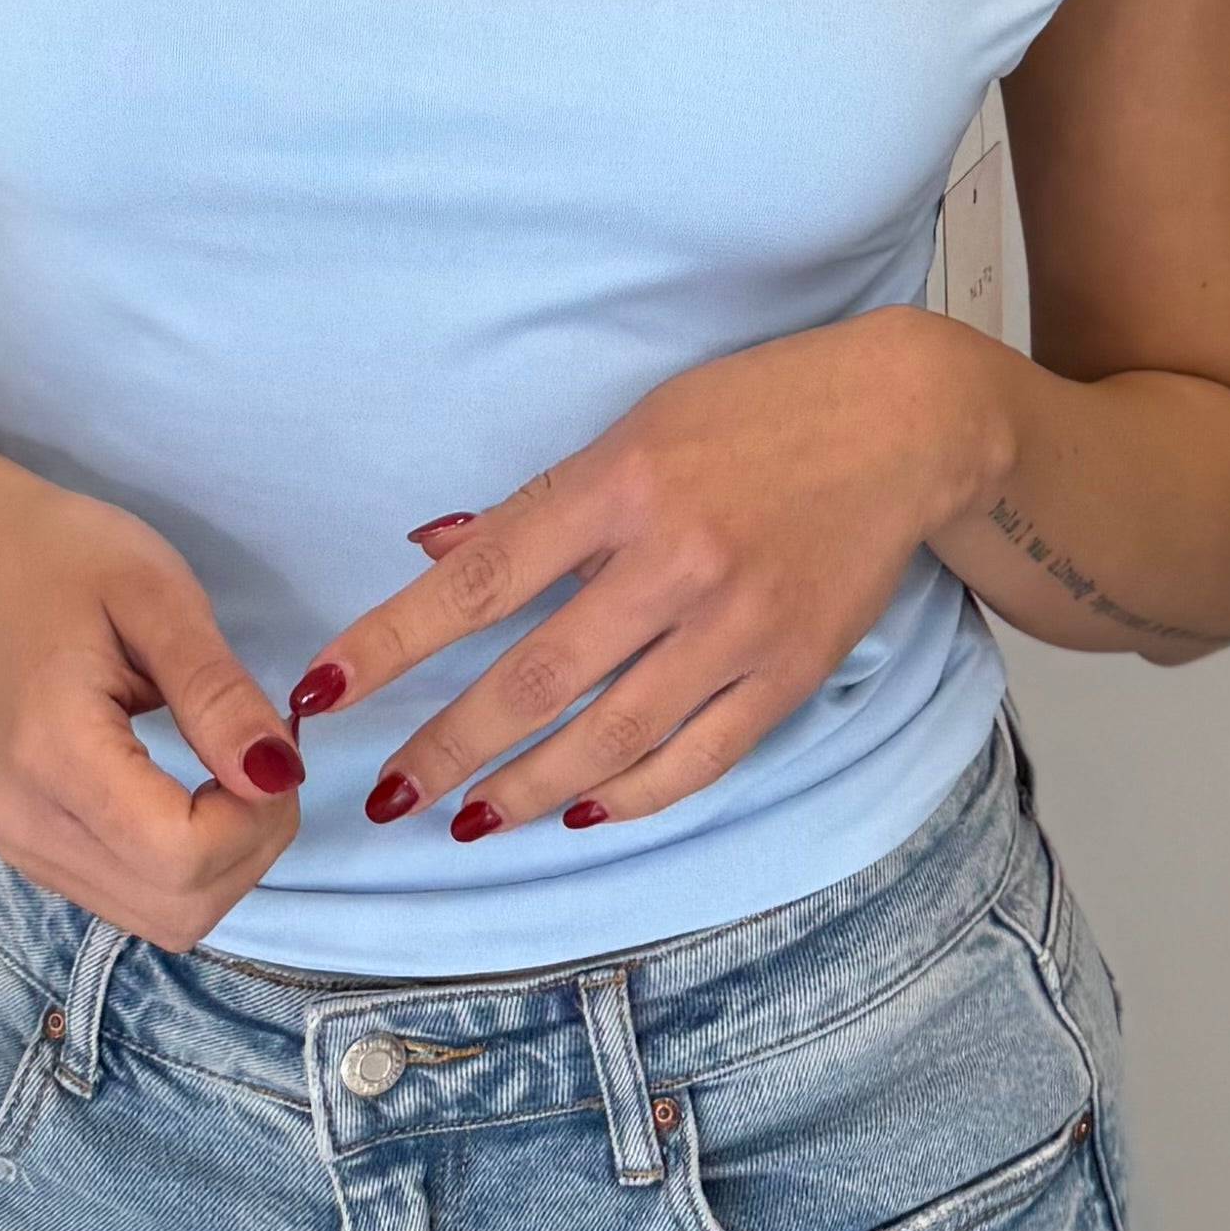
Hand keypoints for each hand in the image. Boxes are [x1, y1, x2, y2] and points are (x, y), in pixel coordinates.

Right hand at [0, 455, 310, 948]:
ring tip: (233, 773)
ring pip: (165, 919)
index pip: (179, 854)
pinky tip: (196, 796)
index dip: (256, 818)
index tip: (278, 749)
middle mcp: (28, 823)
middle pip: (178, 906)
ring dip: (228, 864)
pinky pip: (138, 900)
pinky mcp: (35, 854)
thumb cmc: (66, 561)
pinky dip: (190, 867)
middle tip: (268, 761)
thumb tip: (278, 776)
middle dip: (253, 847)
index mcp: (53, 751)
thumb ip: (217, 692)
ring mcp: (24, 849)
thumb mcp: (158, 596)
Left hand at [285, 311, 1011, 846]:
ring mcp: (738, 626)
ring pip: (608, 736)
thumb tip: (436, 551)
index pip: (479, 580)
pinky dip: (628, 792)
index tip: (323, 689)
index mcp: (621, 483)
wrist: (906, 423)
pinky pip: (694, 758)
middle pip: (535, 678)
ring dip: (524, 789)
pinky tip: (578, 809)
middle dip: (446, 746)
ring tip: (464, 819)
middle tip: (385, 795)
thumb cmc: (759, 411)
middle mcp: (675, 561)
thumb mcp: (639, 424)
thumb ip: (540, 503)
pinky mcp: (791, 673)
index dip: (391, 642)